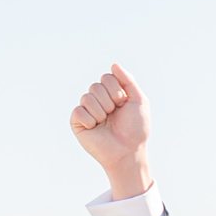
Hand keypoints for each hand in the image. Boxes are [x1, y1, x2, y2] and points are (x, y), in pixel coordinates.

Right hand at [71, 64, 152, 194]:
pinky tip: (95, 128)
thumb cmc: (136, 128)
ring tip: (105, 123)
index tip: (123, 103)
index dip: (117, 90)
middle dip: (110, 101)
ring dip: (101, 112)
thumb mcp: (138, 100)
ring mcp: (87, 110)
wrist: (128, 151)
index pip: (107, 77)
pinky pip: (79, 111)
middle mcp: (98, 99)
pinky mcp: (77, 122)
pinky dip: (90, 120)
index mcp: (111, 93)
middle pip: (96, 86)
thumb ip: (128, 80)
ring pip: (87, 97)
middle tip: (115, 115)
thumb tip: (114, 64)